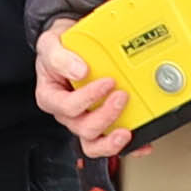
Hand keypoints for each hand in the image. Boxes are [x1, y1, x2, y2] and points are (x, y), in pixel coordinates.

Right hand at [30, 27, 136, 161]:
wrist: (70, 46)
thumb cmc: (58, 50)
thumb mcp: (49, 45)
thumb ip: (59, 57)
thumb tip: (80, 70)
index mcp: (51, 97)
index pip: (67, 106)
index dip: (88, 98)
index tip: (107, 82)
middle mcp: (68, 113)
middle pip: (83, 128)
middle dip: (106, 116)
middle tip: (121, 97)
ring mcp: (85, 120)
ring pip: (94, 143)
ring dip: (112, 141)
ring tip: (127, 131)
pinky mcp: (103, 123)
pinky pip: (112, 141)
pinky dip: (129, 146)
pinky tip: (141, 142)